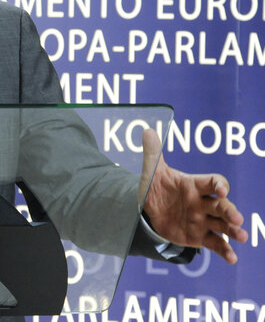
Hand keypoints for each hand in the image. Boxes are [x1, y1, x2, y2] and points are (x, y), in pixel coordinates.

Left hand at [139, 128, 247, 263]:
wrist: (148, 210)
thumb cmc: (156, 188)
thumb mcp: (152, 172)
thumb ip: (153, 153)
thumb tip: (147, 130)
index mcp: (195, 185)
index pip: (213, 182)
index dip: (219, 184)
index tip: (221, 188)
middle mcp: (203, 203)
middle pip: (222, 205)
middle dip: (230, 211)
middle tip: (236, 219)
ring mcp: (203, 220)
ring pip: (223, 225)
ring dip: (233, 231)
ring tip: (241, 237)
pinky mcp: (200, 236)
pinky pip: (215, 244)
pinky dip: (225, 251)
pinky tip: (232, 258)